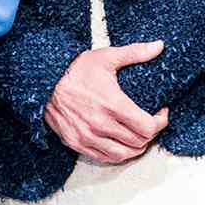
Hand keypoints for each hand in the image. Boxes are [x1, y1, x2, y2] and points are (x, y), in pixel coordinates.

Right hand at [42, 41, 168, 163]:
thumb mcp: (106, 57)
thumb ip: (135, 53)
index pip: (147, 127)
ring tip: (138, 135)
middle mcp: (100, 124)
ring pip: (123, 154)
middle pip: (139, 142)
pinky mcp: (76, 143)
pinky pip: (104, 158)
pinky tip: (120, 143)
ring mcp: (87, 137)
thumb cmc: (75, 70)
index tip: (161, 114)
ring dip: (136, 147)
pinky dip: (117, 154)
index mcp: (112, 104)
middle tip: (151, 122)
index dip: (160, 122)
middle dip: (150, 133)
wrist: (43, 82)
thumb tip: (159, 46)